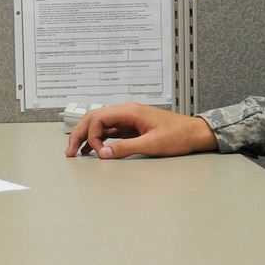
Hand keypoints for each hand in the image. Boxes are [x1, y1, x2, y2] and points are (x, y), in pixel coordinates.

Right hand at [65, 103, 216, 159]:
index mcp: (130, 111)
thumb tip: (104, 153)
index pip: (98, 118)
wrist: (195, 134)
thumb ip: (125, 148)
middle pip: (94, 118)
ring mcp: (128, 119)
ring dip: (86, 137)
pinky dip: (98, 139)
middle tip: (69, 151)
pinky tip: (93, 150)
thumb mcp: (151, 144)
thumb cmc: (178, 135)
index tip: (96, 151)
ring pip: (99, 125)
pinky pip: (109, 131)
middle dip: (79, 134)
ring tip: (75, 152)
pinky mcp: (132, 128)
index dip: (91, 135)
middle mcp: (127, 112)